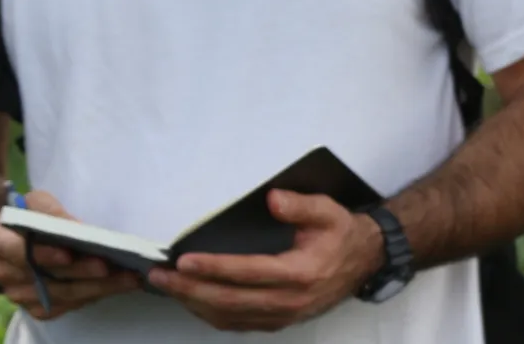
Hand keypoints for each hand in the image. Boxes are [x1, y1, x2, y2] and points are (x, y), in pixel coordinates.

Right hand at [0, 190, 141, 320]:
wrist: (14, 238)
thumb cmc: (29, 214)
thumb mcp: (35, 200)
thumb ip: (51, 211)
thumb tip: (78, 230)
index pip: (18, 251)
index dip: (44, 254)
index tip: (69, 253)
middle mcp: (2, 274)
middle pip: (47, 278)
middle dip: (82, 272)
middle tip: (111, 265)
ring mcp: (18, 295)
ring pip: (61, 296)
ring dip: (96, 288)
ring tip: (126, 277)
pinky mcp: (35, 308)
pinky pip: (65, 307)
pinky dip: (91, 297)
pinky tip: (114, 287)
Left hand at [148, 190, 383, 331]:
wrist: (364, 261)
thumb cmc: (341, 232)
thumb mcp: (327, 210)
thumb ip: (299, 206)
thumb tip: (271, 199)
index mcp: (299, 274)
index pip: (247, 273)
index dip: (214, 268)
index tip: (184, 261)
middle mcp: (289, 302)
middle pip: (231, 301)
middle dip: (190, 290)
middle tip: (159, 277)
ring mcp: (284, 316)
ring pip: (231, 317)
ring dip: (195, 304)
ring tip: (166, 288)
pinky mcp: (279, 321)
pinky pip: (239, 323)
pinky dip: (211, 314)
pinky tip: (193, 301)